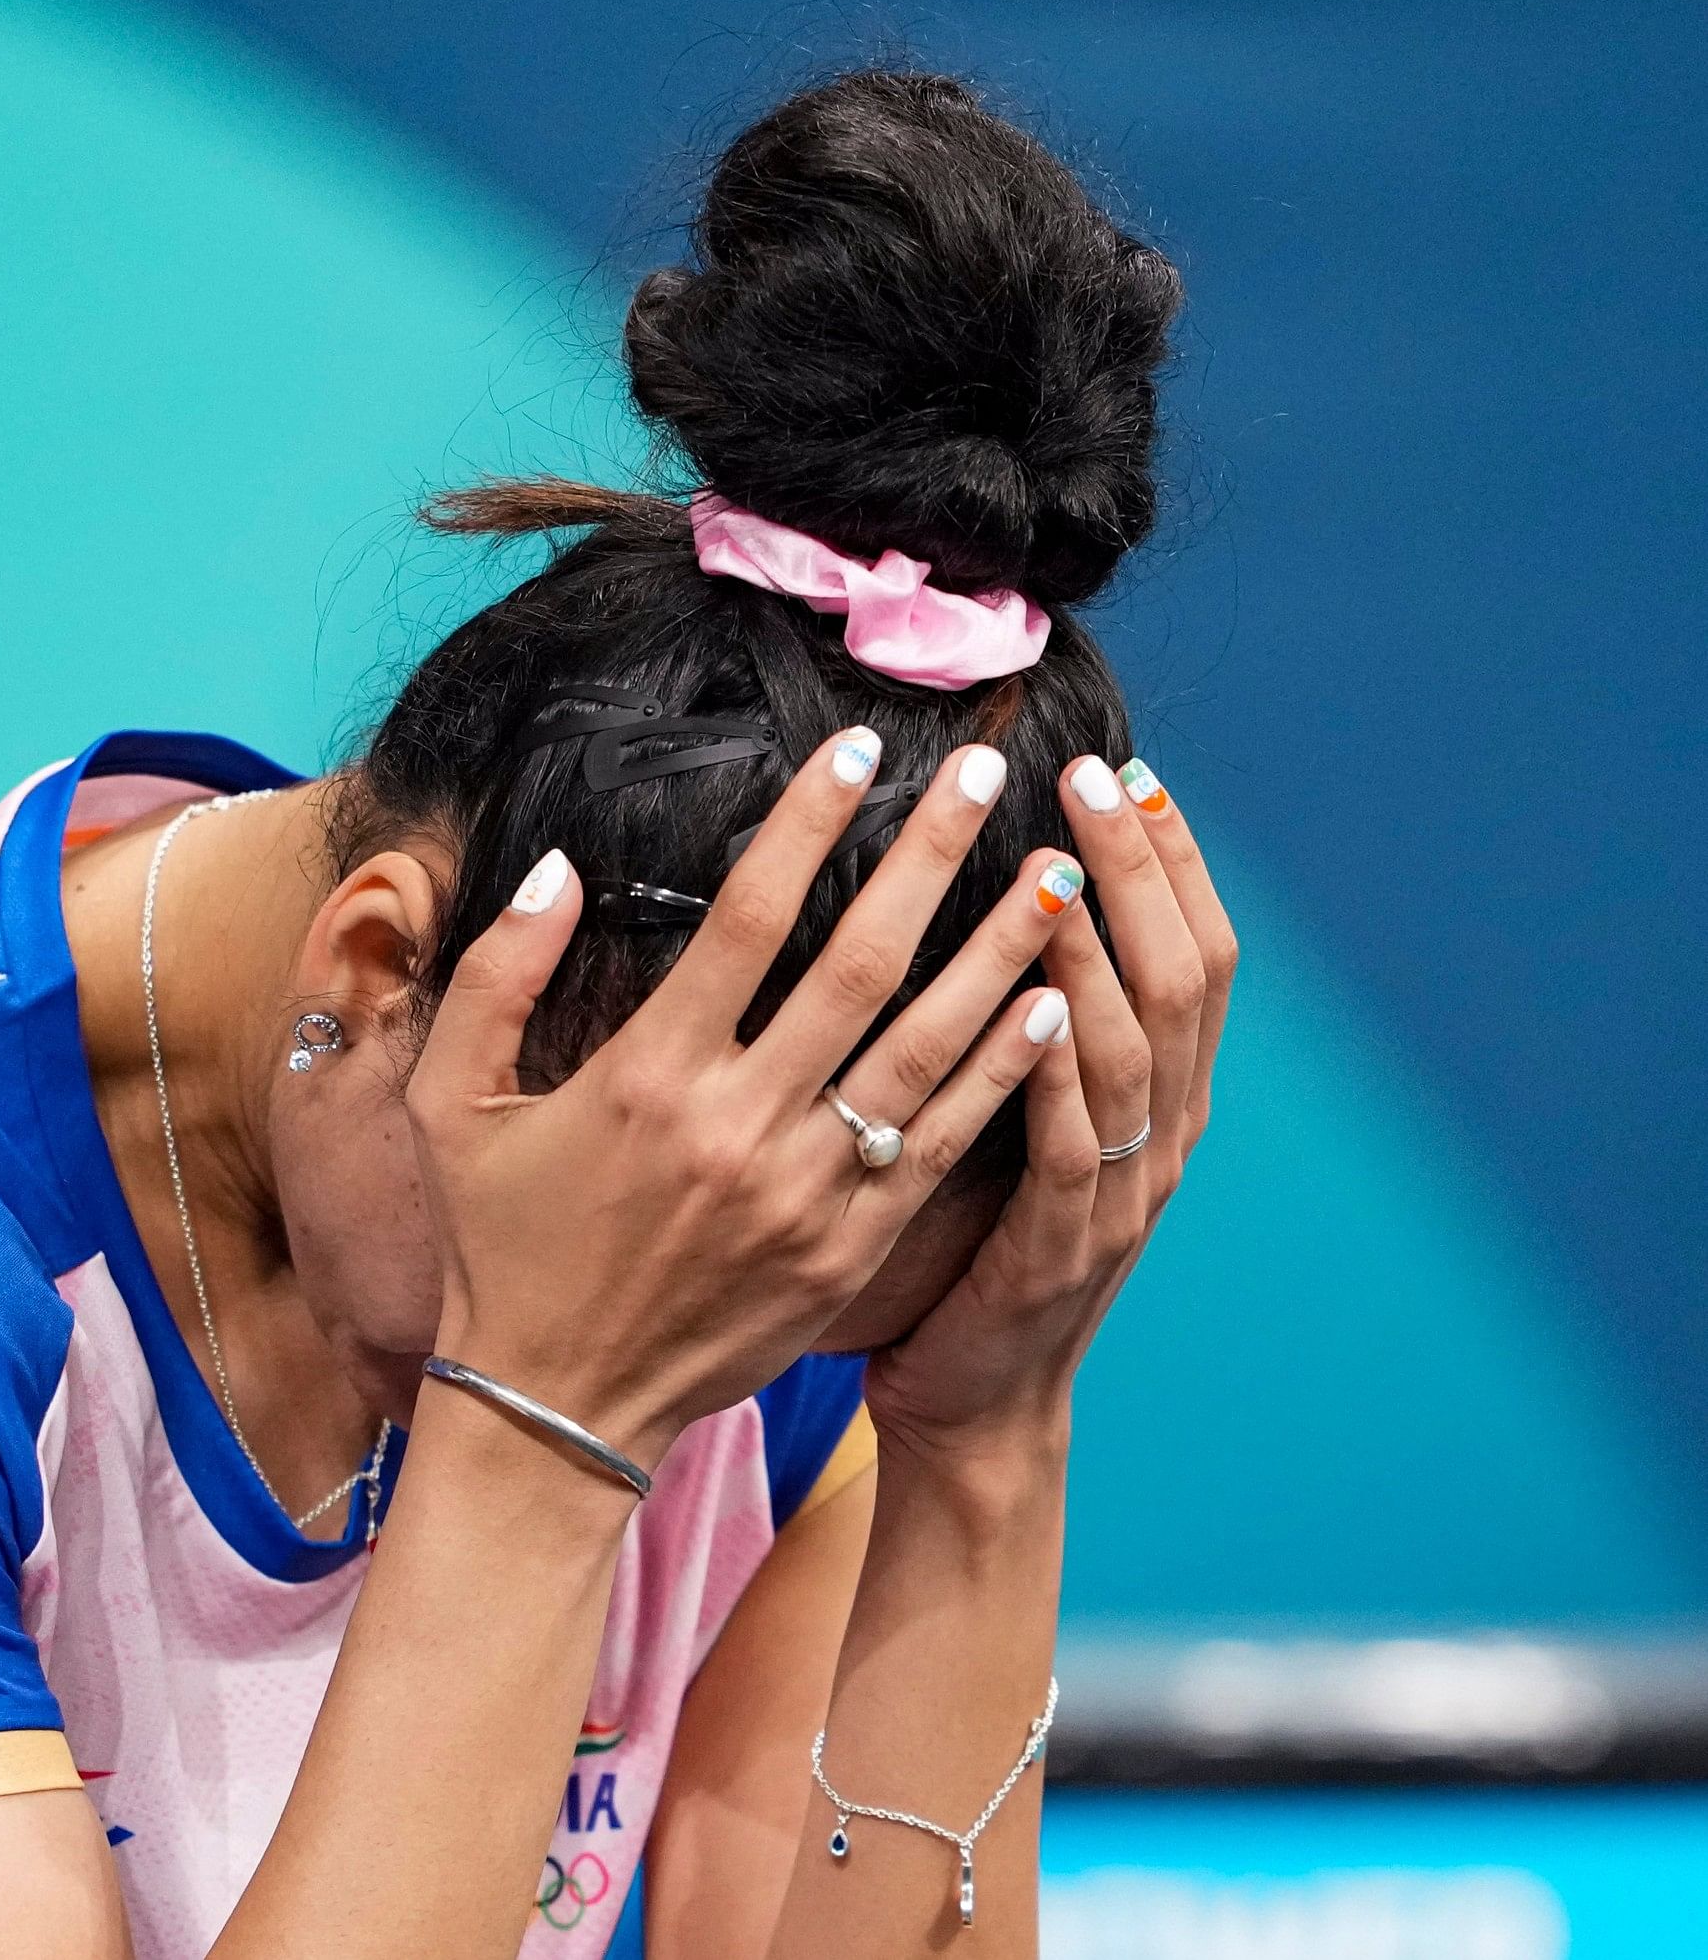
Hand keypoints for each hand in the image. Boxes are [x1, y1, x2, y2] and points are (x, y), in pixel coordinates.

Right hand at [409, 734, 1087, 1471]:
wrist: (557, 1407)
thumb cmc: (498, 1244)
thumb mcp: (449, 1105)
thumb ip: (495, 976)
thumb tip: (558, 871)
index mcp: (647, 1077)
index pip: (746, 919)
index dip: (808, 825)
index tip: (859, 750)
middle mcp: (739, 1126)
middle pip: (861, 964)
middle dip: (932, 859)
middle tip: (990, 775)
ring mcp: (807, 1193)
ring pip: (925, 1049)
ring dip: (997, 954)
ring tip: (1052, 875)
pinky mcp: (850, 1249)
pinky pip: (944, 1143)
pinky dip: (1001, 1073)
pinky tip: (1046, 1007)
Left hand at [870, 755, 1236, 1459]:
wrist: (971, 1400)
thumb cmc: (974, 1243)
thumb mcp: (1015, 1116)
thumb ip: (1022, 1019)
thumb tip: (991, 889)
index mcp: (1156, 1098)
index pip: (1193, 952)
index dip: (1170, 858)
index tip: (1126, 766)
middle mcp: (1159, 1138)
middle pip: (1179, 979)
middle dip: (1141, 870)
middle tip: (1094, 777)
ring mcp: (1116, 1197)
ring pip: (1132, 1053)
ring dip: (1097, 951)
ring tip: (1060, 864)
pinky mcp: (1054, 1252)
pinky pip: (1067, 1151)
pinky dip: (1055, 1073)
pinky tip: (1030, 1009)